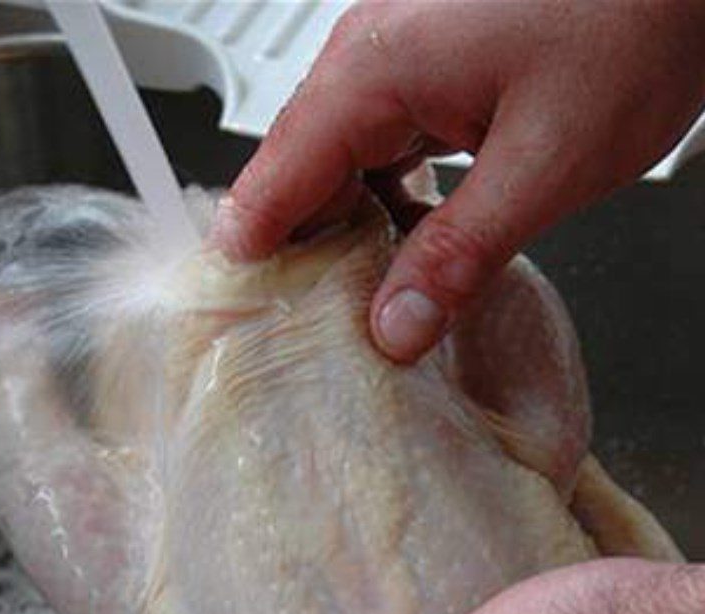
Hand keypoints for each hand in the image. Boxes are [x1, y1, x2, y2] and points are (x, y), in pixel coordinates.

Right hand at [214, 0, 704, 361]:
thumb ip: (460, 253)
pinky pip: (377, 152)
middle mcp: (370, 59)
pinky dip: (380, 207)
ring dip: (341, 235)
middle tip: (303, 328)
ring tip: (351, 304)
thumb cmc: (633, 18)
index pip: (275, 176)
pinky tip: (402, 249)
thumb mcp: (544, 163)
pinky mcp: (427, 76)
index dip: (247, 250)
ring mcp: (396, 64)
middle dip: (295, 253)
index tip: (233, 311)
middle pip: (295, 174)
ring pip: (336, 168)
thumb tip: (397, 324)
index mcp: (376, 69)